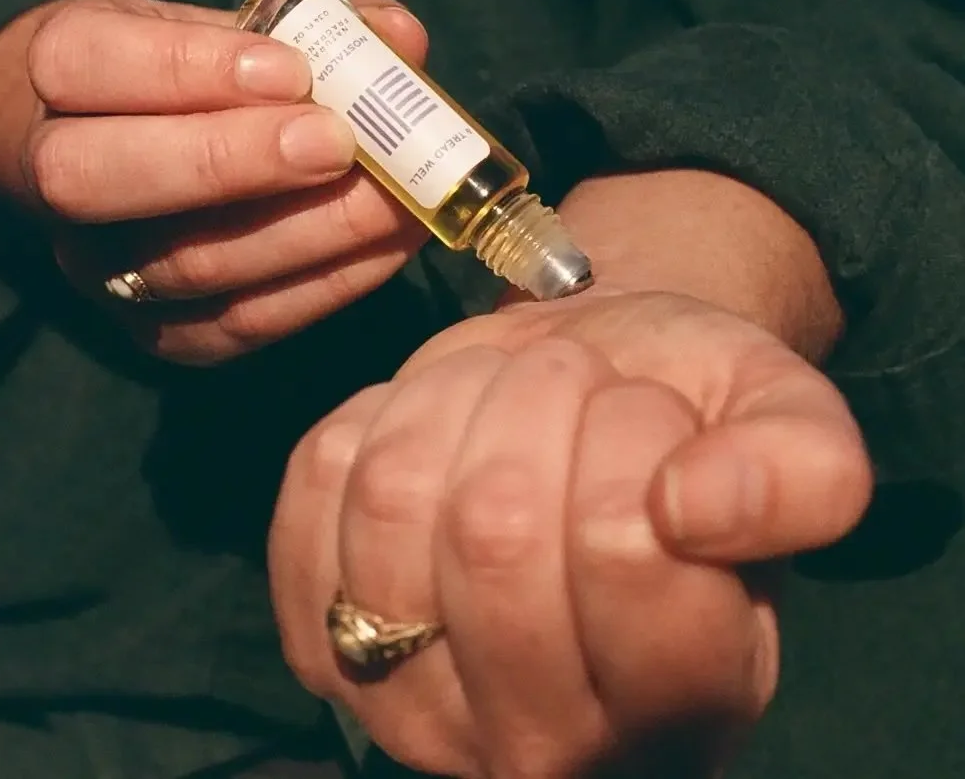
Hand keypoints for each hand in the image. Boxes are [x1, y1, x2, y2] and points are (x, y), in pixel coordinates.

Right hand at [0, 0, 429, 362]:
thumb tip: (400, 37)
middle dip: (232, 160)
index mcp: (55, 77)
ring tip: (392, 199)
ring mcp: (102, 271)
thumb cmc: (187, 82)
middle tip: (336, 142)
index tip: (291, 69)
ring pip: (186, 264)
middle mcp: (55, 183)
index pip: (86, 66)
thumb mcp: (223, 31)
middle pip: (102, 179)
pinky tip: (388, 246)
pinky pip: (240, 323)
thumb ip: (306, 30)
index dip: (187, 68)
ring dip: (306, 233)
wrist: (132, 161)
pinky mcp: (161, 333)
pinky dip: (327, 285)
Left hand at [270, 287, 872, 777]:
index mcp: (684, 705)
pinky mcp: (320, 630)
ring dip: (457, 395)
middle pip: (495, 532)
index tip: (641, 407)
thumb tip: (697, 508)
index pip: (626, 549)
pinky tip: (437, 426)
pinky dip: (381, 411)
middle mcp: (543, 746)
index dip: (631, 433)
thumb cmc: (679, 420)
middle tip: (571, 378)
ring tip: (505, 393)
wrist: (578, 407)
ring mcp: (411, 704)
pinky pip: (319, 481)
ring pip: (395, 498)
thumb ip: (800, 471)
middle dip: (538, 400)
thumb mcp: (782, 422)